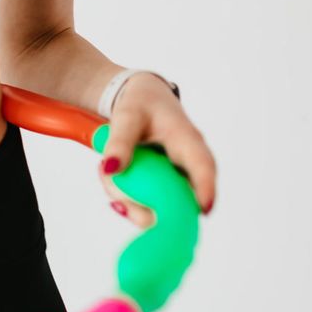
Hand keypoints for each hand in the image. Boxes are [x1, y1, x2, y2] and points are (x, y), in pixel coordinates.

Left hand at [97, 73, 216, 227]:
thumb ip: (119, 142)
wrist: (141, 101)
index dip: (206, 190)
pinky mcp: (162, 186)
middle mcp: (188, 164)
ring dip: (125, 196)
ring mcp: (176, 177)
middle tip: (116, 202)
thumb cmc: (141, 105)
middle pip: (180, 199)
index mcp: (188, 141)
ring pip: (158, 206)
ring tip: (104, 170)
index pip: (203, 167)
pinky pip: (144, 201)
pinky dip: (122, 193)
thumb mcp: (127, 117)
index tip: (203, 210)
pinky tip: (109, 173)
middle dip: (144, 207)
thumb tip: (111, 169)